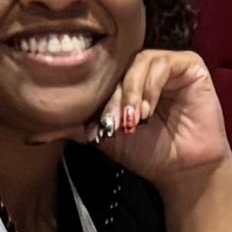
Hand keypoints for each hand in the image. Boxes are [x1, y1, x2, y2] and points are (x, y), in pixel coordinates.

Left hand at [82, 45, 231, 187]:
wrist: (183, 170)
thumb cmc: (148, 152)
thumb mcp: (106, 137)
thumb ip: (79, 125)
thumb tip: (41, 129)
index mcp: (126, 79)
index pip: (105, 74)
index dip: (98, 97)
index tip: (97, 129)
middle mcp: (146, 68)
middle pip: (121, 66)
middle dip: (114, 97)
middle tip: (114, 124)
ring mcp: (168, 64)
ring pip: (140, 62)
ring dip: (131, 92)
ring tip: (133, 120)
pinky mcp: (190, 65)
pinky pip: (164, 64)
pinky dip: (151, 86)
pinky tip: (149, 110)